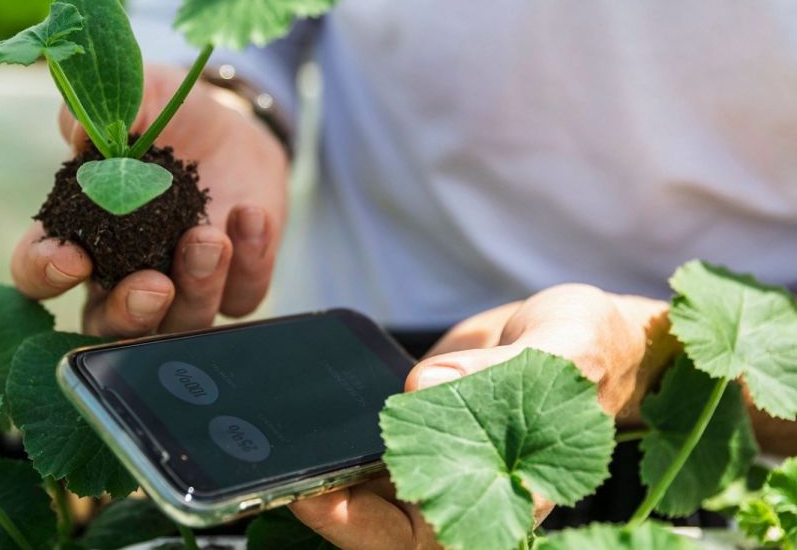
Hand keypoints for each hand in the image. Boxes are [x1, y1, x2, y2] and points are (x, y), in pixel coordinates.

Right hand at [11, 64, 287, 335]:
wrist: (230, 126)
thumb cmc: (163, 118)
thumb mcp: (136, 98)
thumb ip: (103, 112)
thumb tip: (79, 133)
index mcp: (79, 236)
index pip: (39, 273)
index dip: (45, 273)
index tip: (71, 257)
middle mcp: (122, 277)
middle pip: (109, 326)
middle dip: (130, 313)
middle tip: (153, 286)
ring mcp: (181, 289)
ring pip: (182, 323)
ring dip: (196, 287)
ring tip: (211, 239)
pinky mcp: (233, 285)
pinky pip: (242, 297)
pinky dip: (250, 262)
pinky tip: (251, 216)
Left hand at [290, 284, 674, 549]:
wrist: (579, 332)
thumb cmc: (587, 352)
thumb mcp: (562, 351)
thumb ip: (498, 371)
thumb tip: (423, 384)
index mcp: (503, 497)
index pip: (422, 536)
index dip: (361, 526)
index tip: (313, 496)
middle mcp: (461, 490)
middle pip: (378, 523)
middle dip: (323, 503)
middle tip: (276, 469)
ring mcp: (433, 462)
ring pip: (364, 487)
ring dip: (321, 471)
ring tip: (274, 444)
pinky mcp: (413, 432)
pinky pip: (366, 444)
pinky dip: (332, 435)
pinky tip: (301, 417)